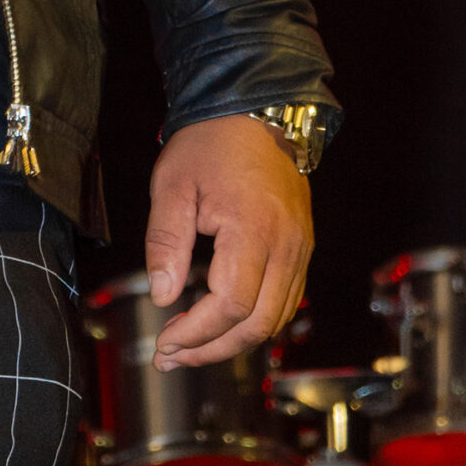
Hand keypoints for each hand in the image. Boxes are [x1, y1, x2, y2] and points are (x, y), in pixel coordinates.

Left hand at [145, 114, 312, 369]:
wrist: (254, 109)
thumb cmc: (210, 143)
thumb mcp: (173, 184)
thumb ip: (166, 242)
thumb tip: (163, 296)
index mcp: (253, 229)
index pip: (232, 304)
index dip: (197, 333)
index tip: (164, 343)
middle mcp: (286, 246)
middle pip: (259, 325)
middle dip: (213, 349)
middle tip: (172, 357)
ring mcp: (300, 248)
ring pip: (276, 319)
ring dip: (234, 341)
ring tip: (190, 346)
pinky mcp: (301, 247)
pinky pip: (285, 301)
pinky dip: (255, 321)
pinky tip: (222, 322)